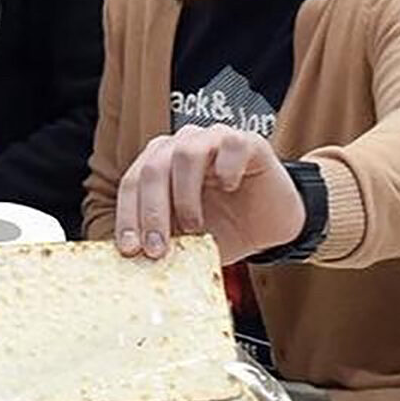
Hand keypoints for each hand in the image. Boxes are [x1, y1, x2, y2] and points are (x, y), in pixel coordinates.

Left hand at [115, 125, 304, 263]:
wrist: (271, 224)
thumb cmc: (226, 227)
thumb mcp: (188, 242)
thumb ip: (163, 242)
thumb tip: (136, 260)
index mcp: (159, 165)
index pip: (132, 184)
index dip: (127, 217)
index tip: (129, 248)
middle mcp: (181, 146)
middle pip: (153, 169)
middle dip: (151, 212)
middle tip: (157, 248)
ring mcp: (213, 140)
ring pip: (185, 154)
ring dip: (185, 195)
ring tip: (195, 227)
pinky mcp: (247, 141)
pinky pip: (230, 144)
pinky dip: (226, 168)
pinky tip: (230, 188)